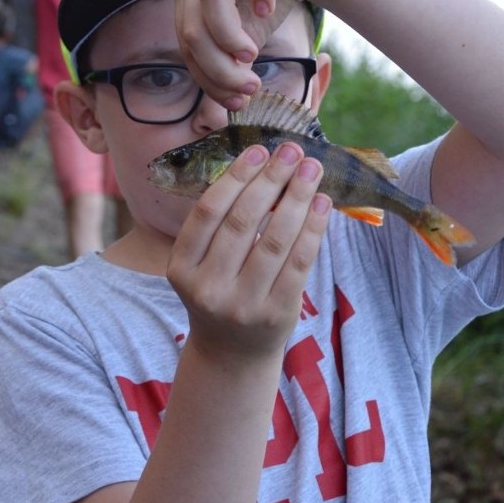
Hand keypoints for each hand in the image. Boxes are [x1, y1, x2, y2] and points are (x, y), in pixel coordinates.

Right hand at [167, 142, 330, 362]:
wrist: (232, 352)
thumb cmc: (220, 290)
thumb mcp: (203, 263)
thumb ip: (222, 223)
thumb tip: (264, 165)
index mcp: (181, 268)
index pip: (208, 212)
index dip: (235, 177)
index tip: (259, 150)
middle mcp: (207, 288)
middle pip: (242, 221)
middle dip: (271, 179)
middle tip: (292, 151)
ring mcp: (242, 304)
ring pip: (274, 239)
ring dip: (297, 198)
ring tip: (312, 169)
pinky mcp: (276, 314)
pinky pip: (299, 262)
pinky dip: (313, 228)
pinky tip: (322, 203)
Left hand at [173, 0, 338, 109]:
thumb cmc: (268, 1)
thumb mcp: (247, 39)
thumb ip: (233, 65)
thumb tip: (231, 106)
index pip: (187, 45)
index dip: (208, 78)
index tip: (237, 101)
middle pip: (193, 27)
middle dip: (218, 67)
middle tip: (248, 87)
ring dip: (229, 36)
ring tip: (251, 55)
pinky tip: (268, 13)